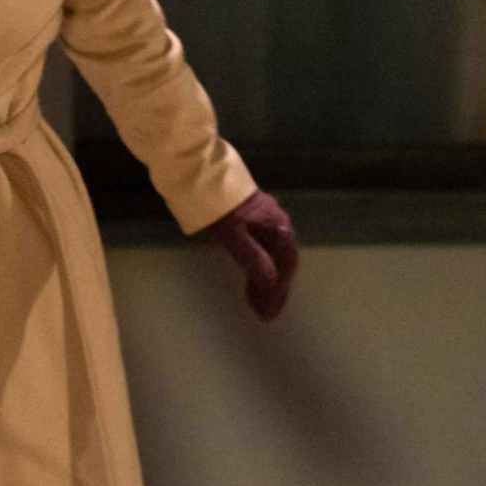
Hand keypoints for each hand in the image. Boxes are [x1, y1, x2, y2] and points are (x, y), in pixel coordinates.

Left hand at [206, 189, 298, 321]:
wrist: (199, 171)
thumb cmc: (216, 203)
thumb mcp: (233, 234)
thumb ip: (253, 258)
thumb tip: (272, 284)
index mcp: (278, 227)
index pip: (285, 266)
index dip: (278, 292)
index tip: (267, 314)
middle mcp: (277, 223)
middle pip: (281, 262)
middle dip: (273, 289)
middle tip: (263, 313)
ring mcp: (265, 219)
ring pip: (272, 255)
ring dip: (265, 279)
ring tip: (255, 301)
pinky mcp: (251, 217)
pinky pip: (262, 247)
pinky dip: (258, 266)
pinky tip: (249, 276)